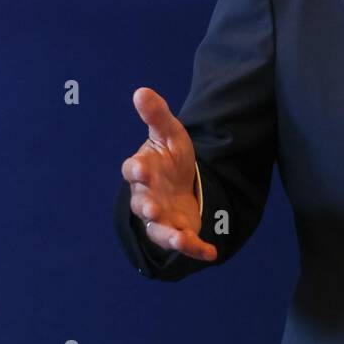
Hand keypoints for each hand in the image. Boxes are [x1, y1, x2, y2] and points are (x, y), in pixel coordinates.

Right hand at [121, 87, 216, 261]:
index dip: (136, 170)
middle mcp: (146, 197)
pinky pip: (184, 242)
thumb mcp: (169, 134)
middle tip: (151, 207)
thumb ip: (157, 115)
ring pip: (158, 229)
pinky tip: (210, 252)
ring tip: (179, 239)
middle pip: (142, 203)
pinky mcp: (178, 230)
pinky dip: (195, 249)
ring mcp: (161, 217)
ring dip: (167, 235)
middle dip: (146, 205)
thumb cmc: (170, 158)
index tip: (141, 168)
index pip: (133, 170)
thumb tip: (141, 90)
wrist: (183, 182)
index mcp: (142, 171)